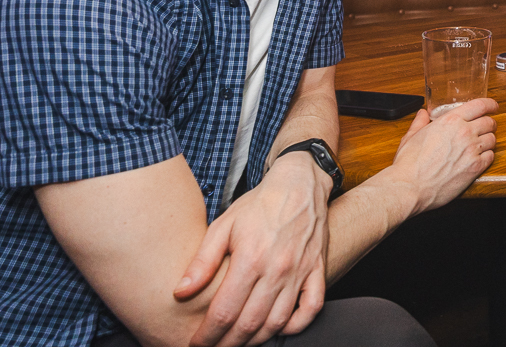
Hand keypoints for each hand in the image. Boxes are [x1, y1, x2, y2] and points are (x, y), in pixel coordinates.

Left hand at [175, 153, 331, 346]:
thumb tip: (180, 292)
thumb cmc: (258, 204)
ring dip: (256, 340)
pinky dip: (296, 325)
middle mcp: (277, 269)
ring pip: (278, 322)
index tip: (195, 344)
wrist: (300, 184)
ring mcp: (300, 272)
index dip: (207, 335)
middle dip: (227, 344)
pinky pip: (311, 308)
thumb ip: (202, 261)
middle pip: (249, 324)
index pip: (224, 312)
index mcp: (250, 259)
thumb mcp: (223, 225)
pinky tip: (278, 329)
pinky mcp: (317, 270)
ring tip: (238, 343)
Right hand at [387, 98, 497, 216]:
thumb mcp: (411, 136)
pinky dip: (487, 156)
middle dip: (490, 124)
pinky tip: (479, 158)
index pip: (480, 105)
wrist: (410, 187)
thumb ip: (419, 122)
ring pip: (492, 139)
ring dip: (488, 140)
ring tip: (481, 145)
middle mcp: (465, 132)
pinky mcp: (476, 168)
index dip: (490, 104)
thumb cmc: (408, 163)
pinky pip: (491, 157)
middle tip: (487, 127)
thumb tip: (422, 114)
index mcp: (450, 120)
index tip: (493, 106)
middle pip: (489, 122)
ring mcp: (472, 150)